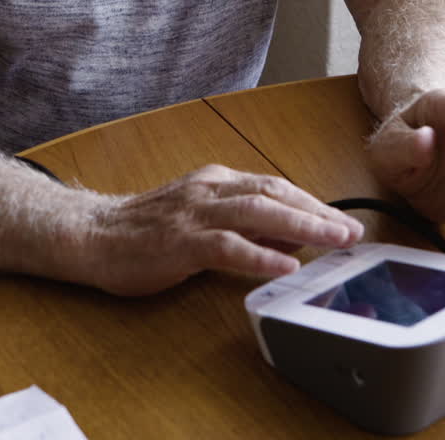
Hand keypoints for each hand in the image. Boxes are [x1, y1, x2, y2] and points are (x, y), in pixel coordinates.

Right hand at [81, 165, 363, 295]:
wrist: (91, 235)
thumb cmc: (145, 230)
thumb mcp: (201, 219)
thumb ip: (244, 226)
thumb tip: (292, 237)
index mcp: (215, 181)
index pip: (274, 186)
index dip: (313, 202)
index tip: (343, 220)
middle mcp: (208, 189)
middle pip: (274, 194)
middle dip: (318, 212)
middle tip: (353, 231)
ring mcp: (193, 214)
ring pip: (256, 213)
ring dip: (302, 225)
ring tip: (335, 241)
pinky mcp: (179, 241)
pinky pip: (226, 246)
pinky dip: (259, 255)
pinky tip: (286, 264)